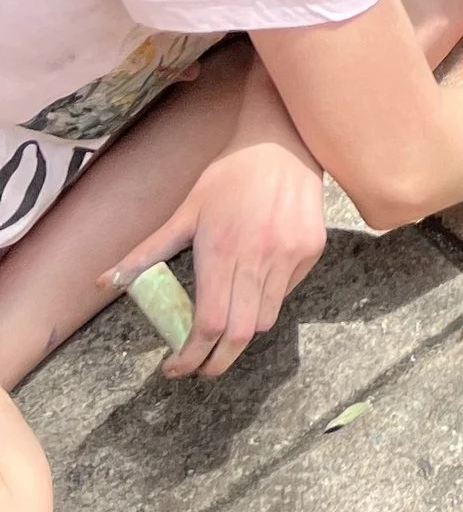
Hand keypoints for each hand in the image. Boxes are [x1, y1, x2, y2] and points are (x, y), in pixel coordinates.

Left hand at [107, 138, 329, 380]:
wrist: (281, 143)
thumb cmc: (228, 177)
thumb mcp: (184, 213)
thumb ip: (146, 253)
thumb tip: (103, 282)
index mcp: (219, 251)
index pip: (208, 323)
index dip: (192, 355)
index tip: (176, 367)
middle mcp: (257, 258)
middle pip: (240, 335)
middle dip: (218, 362)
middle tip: (201, 368)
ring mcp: (288, 255)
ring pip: (266, 318)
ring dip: (243, 330)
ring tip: (228, 321)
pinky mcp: (311, 250)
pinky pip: (287, 292)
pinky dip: (268, 299)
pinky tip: (257, 281)